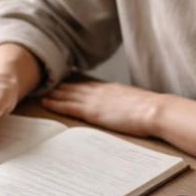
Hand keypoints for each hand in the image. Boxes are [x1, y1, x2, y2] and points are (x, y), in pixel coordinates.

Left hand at [41, 80, 163, 137]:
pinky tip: (46, 103)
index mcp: (112, 89)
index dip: (76, 85)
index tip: (66, 84)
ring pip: (68, 94)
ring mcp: (94, 100)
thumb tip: (129, 111)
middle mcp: (100, 91)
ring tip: (41, 92)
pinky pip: (68, 106)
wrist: (155, 110)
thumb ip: (128, 105)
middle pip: (76, 87)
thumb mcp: (138, 104)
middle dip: (61, 87)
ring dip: (54, 93)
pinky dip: (56, 103)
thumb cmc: (152, 111)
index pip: (89, 85)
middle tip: (46, 85)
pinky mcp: (91, 111)